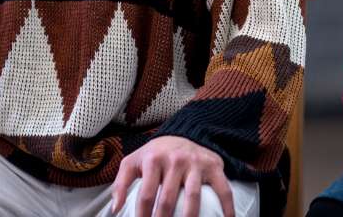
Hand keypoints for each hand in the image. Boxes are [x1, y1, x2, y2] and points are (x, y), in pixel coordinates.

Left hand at [110, 136, 233, 216]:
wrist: (183, 134)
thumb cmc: (155, 155)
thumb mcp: (133, 162)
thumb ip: (121, 183)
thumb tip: (115, 209)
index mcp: (153, 159)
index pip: (146, 195)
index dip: (143, 216)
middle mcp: (175, 160)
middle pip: (168, 199)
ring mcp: (195, 163)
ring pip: (193, 197)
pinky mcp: (213, 166)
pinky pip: (223, 190)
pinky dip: (227, 208)